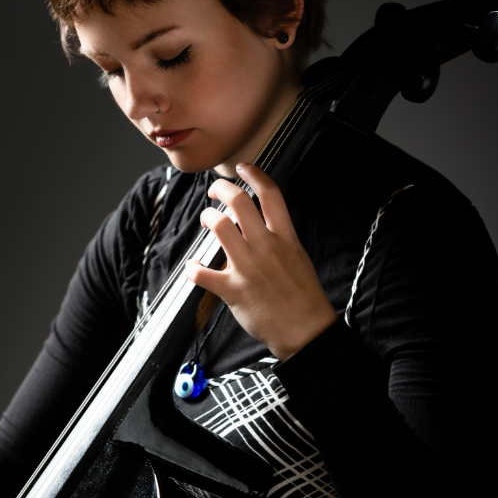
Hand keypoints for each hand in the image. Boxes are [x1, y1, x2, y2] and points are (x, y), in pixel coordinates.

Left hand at [185, 162, 336, 360]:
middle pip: (239, 202)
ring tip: (206, 220)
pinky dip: (192, 267)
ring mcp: (248, 267)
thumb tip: (262, 223)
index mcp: (285, 238)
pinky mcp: (232, 290)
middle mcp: (265, 247)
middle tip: (213, 192)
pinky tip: (192, 266)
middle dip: (220, 189)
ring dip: (207, 217)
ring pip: (219, 226)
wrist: (305, 330)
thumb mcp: (299, 257)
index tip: (242, 167)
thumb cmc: (304, 296)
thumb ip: (280, 238)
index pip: (270, 194)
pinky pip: (201, 273)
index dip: (254, 174)